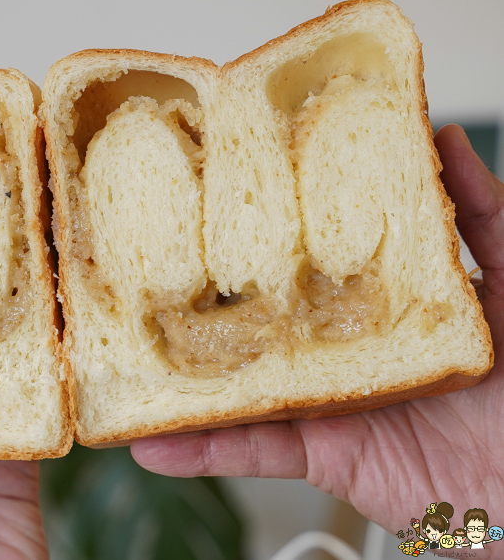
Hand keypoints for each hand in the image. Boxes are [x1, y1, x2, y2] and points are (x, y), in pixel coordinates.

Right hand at [131, 124, 503, 530]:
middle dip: (201, 292)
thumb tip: (445, 138)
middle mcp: (343, 342)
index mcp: (379, 298)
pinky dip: (203, 451)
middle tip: (140, 266)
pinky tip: (155, 442)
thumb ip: (484, 216)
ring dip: (180, 374)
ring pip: (240, 379)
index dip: (269, 224)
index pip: (313, 253)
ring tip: (124, 351)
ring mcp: (325, 397)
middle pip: (260, 313)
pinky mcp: (320, 453)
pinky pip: (254, 450)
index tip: (219, 190)